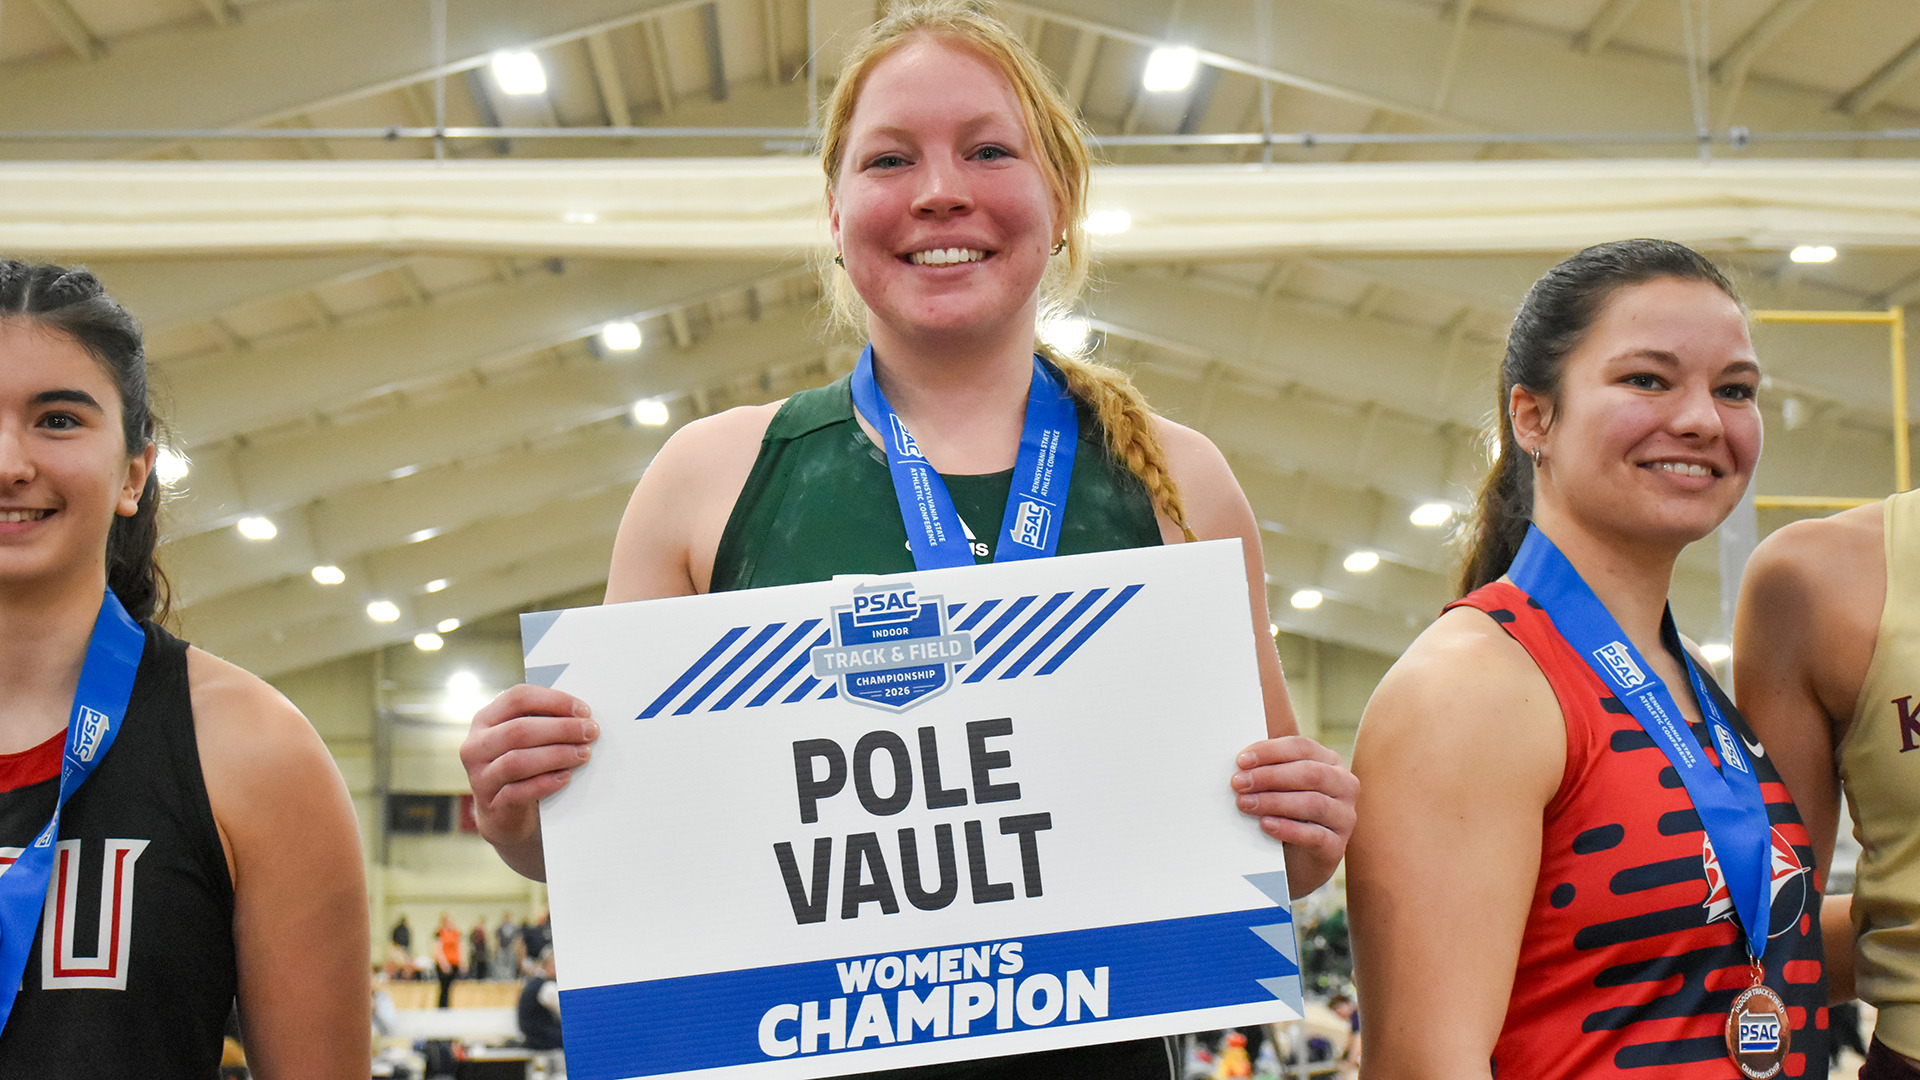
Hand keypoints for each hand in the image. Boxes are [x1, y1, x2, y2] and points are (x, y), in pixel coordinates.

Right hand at [459, 684, 597, 879]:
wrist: (504, 814)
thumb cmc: (522, 766)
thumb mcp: (525, 740)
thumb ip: (544, 723)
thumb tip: (583, 716)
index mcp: (485, 719)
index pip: (518, 698)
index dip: (554, 701)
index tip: (584, 710)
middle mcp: (476, 745)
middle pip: (518, 730)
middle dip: (561, 729)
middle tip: (590, 732)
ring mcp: (480, 776)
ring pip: (517, 761)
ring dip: (556, 755)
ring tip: (583, 754)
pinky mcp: (490, 803)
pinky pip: (519, 791)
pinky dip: (545, 783)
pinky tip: (565, 777)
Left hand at [1230, 735, 1357, 896]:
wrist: (1296, 861)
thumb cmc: (1284, 811)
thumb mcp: (1279, 783)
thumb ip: (1269, 761)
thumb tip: (1244, 750)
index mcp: (1329, 762)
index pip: (1302, 747)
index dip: (1270, 751)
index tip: (1241, 760)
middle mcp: (1344, 785)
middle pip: (1310, 773)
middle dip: (1270, 776)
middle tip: (1239, 783)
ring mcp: (1344, 816)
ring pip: (1314, 803)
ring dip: (1275, 802)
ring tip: (1245, 803)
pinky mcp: (1337, 845)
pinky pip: (1315, 835)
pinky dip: (1288, 829)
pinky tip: (1265, 824)